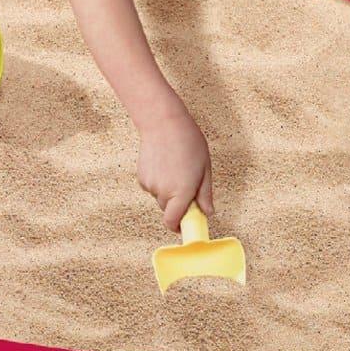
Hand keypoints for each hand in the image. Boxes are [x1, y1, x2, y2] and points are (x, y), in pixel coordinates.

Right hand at [137, 99, 213, 232]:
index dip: (179, 227)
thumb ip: (205, 194)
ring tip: (175, 167)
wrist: (163, 122)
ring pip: (160, 197)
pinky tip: (164, 164)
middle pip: (169, 209)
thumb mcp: (205, 168)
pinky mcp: (141, 177)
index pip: (174, 223)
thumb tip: (208, 212)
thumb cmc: (188, 142)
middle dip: (177, 203)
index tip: (185, 226)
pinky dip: (158, 181)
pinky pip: (152, 187)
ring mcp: (150, 185)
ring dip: (168, 190)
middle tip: (187, 184)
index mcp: (182, 192)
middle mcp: (163, 192)